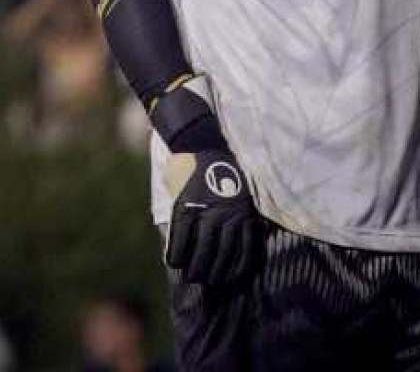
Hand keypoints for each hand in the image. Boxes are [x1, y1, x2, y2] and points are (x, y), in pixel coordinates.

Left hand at [163, 143, 261, 288]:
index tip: (176, 266)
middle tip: (196, 279)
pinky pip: (246, 243)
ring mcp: (231, 213)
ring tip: (215, 280)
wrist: (205, 139)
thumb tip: (176, 242)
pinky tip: (237, 271)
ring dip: (219, 269)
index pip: (181, 241)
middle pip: (204, 250)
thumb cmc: (183, 164)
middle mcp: (211, 212)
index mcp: (188, 206)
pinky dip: (242, 260)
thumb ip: (176, 212)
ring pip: (227, 250)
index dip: (177, 258)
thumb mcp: (172, 186)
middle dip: (199, 269)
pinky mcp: (246, 212)